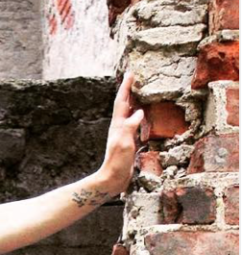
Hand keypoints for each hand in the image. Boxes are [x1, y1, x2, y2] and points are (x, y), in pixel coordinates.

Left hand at [100, 70, 144, 193]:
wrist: (112, 180)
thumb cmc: (117, 164)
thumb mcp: (124, 144)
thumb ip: (130, 128)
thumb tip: (139, 112)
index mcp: (118, 126)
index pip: (122, 102)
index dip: (126, 87)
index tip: (130, 73)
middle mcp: (119, 127)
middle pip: (124, 104)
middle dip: (128, 90)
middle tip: (134, 77)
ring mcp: (123, 134)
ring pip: (128, 112)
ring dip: (133, 100)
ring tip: (138, 91)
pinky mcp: (128, 141)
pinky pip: (134, 122)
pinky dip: (138, 114)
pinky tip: (142, 115)